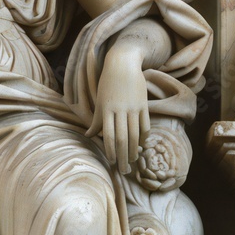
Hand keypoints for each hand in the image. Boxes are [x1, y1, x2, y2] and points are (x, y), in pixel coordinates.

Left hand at [86, 44, 149, 173]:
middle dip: (123, 157)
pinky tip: (142, 145)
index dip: (111, 151)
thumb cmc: (107, 84)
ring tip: (133, 160)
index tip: (112, 162)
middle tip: (124, 170)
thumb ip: (96, 120)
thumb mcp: (100, 102)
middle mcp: (121, 110)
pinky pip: (145, 125)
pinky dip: (144, 137)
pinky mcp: (144, 104)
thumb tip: (88, 136)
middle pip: (124, 139)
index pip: (110, 136)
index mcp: (107, 110)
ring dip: (135, 150)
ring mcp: (134, 107)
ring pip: (135, 134)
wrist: (123, 64)